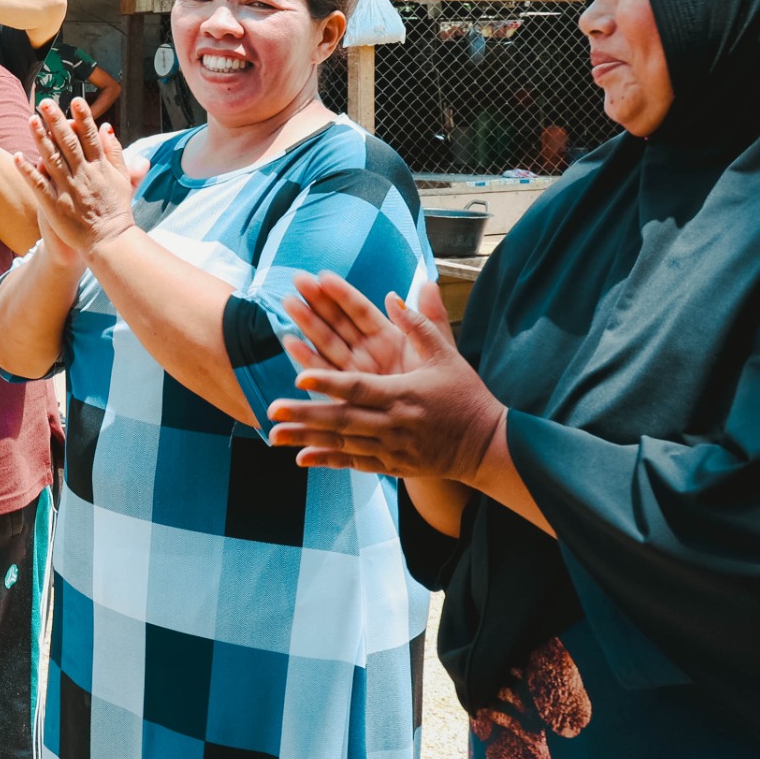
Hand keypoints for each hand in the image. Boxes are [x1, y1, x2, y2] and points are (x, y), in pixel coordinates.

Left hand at [18, 98, 135, 261]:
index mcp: (100, 168)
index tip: (75, 100)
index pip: (90, 137)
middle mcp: (84, 175)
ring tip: (31, 119)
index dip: (83, 117)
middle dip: (57, 121)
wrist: (109, 242)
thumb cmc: (116, 210)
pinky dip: (28, 170)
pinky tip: (17, 156)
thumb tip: (107, 127)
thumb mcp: (123, 179)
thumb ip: (116, 153)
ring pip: (52, 159)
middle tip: (46, 102)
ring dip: (41, 139)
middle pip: (69, 143)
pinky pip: (38, 185)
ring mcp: (68, 190)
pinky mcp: (54, 205)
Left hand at [266, 273, 505, 482]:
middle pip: (342, 419)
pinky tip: (300, 458)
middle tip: (271, 409)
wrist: (487, 447)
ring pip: (342, 443)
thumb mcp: (448, 356)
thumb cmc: (466, 395)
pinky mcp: (391, 465)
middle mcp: (393, 424)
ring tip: (273, 435)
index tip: (298, 376)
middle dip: (305, 414)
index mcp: (403, 394)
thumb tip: (396, 293)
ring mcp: (391, 448)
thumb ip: (421, 325)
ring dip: (306, 438)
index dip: (328, 382)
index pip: (359, 387)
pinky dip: (327, 461)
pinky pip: (354, 463)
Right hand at [280, 265, 436, 379]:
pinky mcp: (346, 394)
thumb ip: (430, 319)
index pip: (361, 311)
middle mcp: (368, 352)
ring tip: (289, 304)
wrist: (442, 430)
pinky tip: (292, 342)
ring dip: (307, 323)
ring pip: (326, 343)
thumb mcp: (438, 351)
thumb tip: (428, 283)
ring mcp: (355, 372)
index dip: (343, 294)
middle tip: (298, 281)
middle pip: (338, 322)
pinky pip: (324, 373)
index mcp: (389, 337)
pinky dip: (307, 359)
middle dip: (317, 301)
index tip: (323, 276)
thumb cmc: (443, 390)